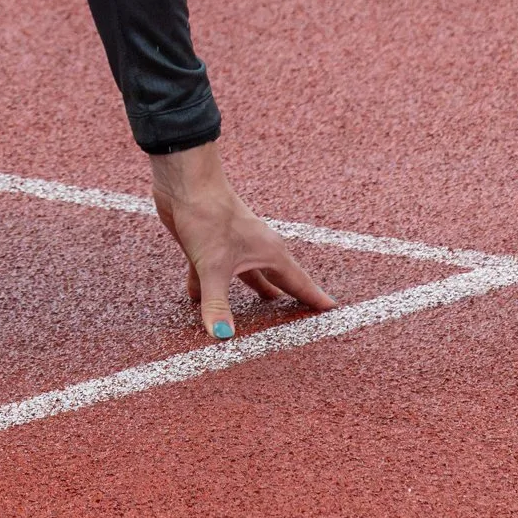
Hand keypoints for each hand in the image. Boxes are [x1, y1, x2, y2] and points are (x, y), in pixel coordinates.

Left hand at [150, 140, 336, 337]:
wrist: (185, 181)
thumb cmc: (208, 215)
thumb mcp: (213, 265)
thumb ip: (217, 303)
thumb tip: (222, 336)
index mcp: (269, 253)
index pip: (299, 282)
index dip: (315, 298)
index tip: (333, 310)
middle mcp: (255, 249)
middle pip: (277, 280)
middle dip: (288, 299)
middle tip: (301, 318)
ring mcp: (232, 246)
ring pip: (247, 276)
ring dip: (253, 292)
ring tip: (261, 313)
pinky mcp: (208, 244)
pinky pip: (213, 271)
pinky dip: (208, 288)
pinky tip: (198, 300)